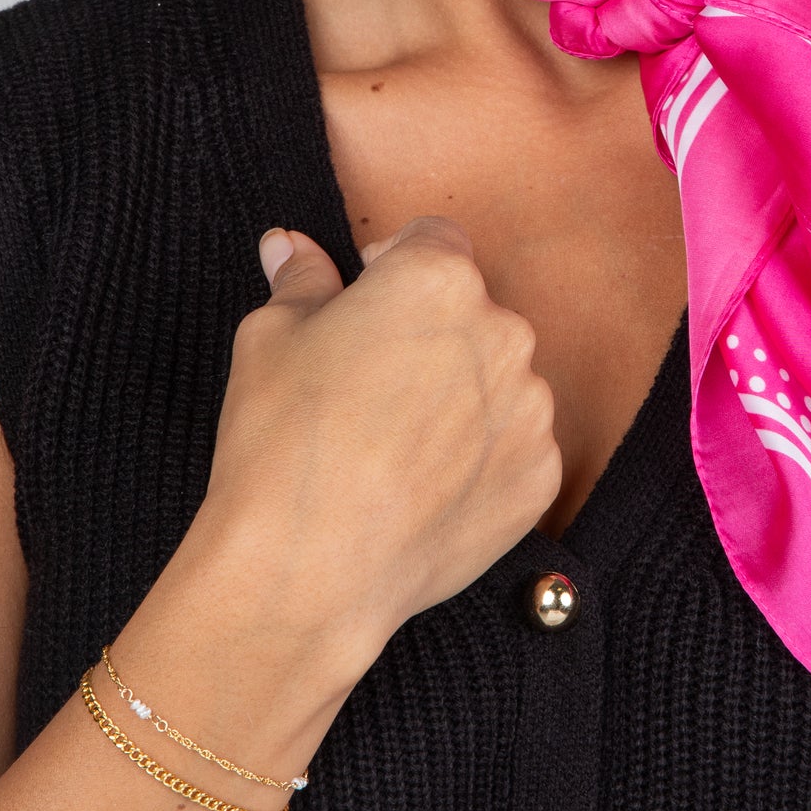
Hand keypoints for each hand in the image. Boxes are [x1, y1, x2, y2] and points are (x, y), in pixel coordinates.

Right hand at [197, 217, 561, 662]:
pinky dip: (477, 459)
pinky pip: (512, 446)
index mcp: (438, 277)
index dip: (390, 267)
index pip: (430, 240)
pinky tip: (420, 488)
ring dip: (458, 395)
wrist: (309, 569)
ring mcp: (530, 409)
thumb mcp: (270, 338)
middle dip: (427, 333)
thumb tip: (289, 245)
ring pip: (495, 380)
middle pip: (468, 311)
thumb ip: (300, 280)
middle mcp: (502, 331)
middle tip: (367, 385)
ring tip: (391, 446)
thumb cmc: (282, 441)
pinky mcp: (540, 476)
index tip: (361, 307)